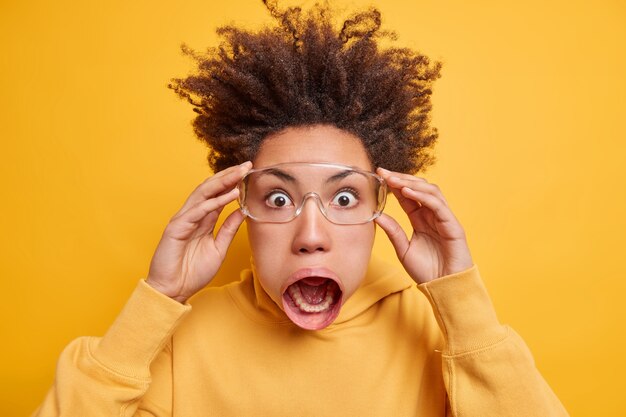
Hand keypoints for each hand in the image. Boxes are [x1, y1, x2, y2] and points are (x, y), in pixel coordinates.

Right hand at [145, 161, 251, 301]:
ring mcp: (183, 220)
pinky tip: (228, 195)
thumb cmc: (192, 272)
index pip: (218, 195)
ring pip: (203, 194)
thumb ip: (229, 229)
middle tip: (246, 165)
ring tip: (239, 173)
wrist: (174, 290)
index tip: (249, 174)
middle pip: (211, 189)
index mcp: (203, 220)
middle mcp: (192, 216)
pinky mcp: (176, 228)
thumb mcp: (219, 248)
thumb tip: (243, 211)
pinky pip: (197, 211)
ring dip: (222, 182)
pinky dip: (214, 202)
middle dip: (229, 175)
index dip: (233, 183)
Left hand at [374, 168, 473, 283]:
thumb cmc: (426, 271)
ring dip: (412, 183)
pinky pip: (438, 205)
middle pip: (419, 188)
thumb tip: (376, 215)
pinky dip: (423, 196)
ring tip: (394, 180)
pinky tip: (408, 192)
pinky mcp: (453, 225)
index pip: (408, 195)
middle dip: (401, 178)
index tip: (379, 174)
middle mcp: (432, 215)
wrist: (444, 288)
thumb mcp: (403, 249)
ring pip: (430, 191)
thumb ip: (393, 231)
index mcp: (420, 219)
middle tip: (384, 173)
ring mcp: (444, 218)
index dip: (394, 183)